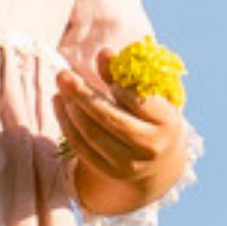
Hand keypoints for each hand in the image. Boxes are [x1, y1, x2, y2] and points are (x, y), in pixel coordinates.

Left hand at [56, 69, 190, 213]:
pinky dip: (67, 123)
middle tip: (64, 74)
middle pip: (111, 119)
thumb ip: (128, 77)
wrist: (161, 166)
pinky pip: (81, 147)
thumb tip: (104, 54)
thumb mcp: (153, 99)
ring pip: (92, 134)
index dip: (119, 85)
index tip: (104, 65)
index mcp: (167, 123)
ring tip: (62, 85)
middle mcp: (150, 147)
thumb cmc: (155, 120)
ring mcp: (129, 164)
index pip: (140, 102)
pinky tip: (59, 102)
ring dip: (71, 108)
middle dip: (83, 95)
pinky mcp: (110, 172)